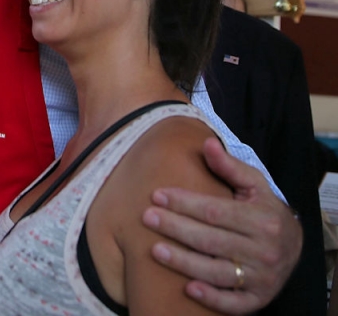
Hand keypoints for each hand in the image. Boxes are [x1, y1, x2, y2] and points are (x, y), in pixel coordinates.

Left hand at [143, 137, 300, 312]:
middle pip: (212, 240)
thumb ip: (230, 166)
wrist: (295, 246)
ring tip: (155, 250)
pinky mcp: (259, 298)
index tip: (157, 195)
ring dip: (184, 263)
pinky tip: (188, 288)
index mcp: (263, 219)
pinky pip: (234, 303)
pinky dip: (213, 298)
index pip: (216, 211)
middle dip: (176, 228)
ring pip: (218, 272)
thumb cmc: (264, 209)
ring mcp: (262, 277)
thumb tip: (207, 143)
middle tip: (147, 217)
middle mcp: (264, 250)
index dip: (185, 203)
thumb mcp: (255, 185)